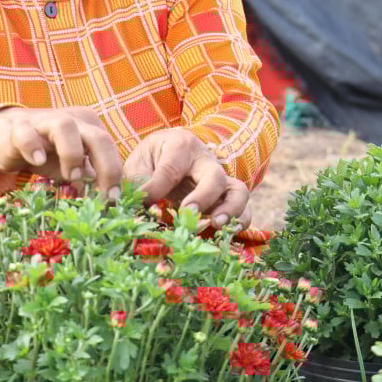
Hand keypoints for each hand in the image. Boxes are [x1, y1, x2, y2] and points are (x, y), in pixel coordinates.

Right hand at [0, 106, 121, 198]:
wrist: (6, 135)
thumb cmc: (46, 151)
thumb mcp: (70, 166)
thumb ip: (88, 176)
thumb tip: (107, 198)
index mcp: (89, 127)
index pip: (110, 147)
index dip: (115, 172)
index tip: (113, 197)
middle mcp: (72, 120)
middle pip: (98, 137)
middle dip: (106, 166)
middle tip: (102, 193)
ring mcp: (45, 121)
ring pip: (65, 127)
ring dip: (72, 154)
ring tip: (71, 176)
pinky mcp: (19, 127)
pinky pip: (26, 133)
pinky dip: (33, 147)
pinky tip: (38, 162)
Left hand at [123, 128, 251, 229]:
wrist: (161, 157)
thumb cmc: (149, 161)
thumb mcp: (137, 166)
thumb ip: (138, 184)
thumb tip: (144, 207)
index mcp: (180, 145)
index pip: (171, 169)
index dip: (158, 188)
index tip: (146, 203)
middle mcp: (205, 160)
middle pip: (215, 176)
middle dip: (204, 197)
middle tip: (189, 214)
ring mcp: (219, 179)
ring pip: (239, 191)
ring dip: (230, 210)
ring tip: (215, 225)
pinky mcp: (225, 198)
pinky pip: (243, 209)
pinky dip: (238, 223)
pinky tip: (222, 236)